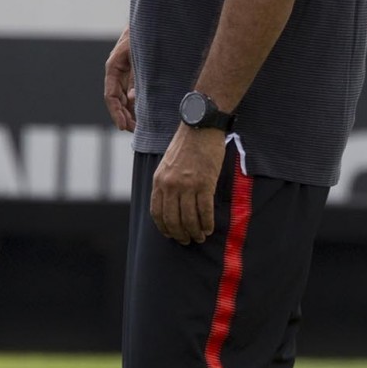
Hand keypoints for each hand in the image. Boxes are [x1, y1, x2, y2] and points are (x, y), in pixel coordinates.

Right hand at [105, 29, 136, 130]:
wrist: (151, 19)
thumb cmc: (144, 34)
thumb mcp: (140, 55)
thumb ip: (136, 76)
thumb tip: (133, 99)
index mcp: (114, 67)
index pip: (111, 96)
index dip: (116, 113)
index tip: (123, 127)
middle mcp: (117, 71)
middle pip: (117, 100)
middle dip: (124, 116)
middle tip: (135, 131)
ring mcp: (126, 72)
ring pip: (124, 97)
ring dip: (131, 112)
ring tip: (140, 126)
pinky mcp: (136, 71)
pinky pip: (133, 90)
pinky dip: (137, 102)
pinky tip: (144, 112)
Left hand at [150, 125, 225, 243]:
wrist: (201, 126)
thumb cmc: (186, 144)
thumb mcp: (167, 163)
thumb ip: (166, 182)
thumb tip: (170, 203)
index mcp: (159, 180)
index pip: (157, 212)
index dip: (164, 228)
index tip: (170, 235)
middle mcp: (171, 185)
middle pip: (173, 219)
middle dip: (180, 234)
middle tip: (187, 241)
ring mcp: (188, 185)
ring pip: (189, 218)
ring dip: (195, 231)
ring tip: (200, 237)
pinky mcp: (205, 183)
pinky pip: (205, 210)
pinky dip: (207, 222)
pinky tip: (209, 228)